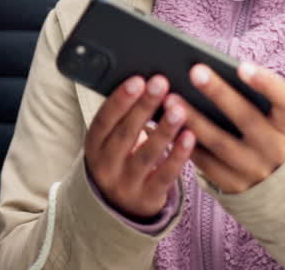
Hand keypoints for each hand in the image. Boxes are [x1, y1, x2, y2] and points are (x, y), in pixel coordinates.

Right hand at [84, 75, 194, 218]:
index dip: (120, 99)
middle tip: (161, 83)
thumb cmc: (121, 158)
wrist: (120, 206)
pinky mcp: (147, 198)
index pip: (104, 119)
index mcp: (94, 145)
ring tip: (178, 108)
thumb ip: (124, 118)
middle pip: (125, 134)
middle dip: (144, 107)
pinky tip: (190, 137)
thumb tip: (148, 83)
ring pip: (146, 155)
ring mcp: (126, 184)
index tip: (138, 79)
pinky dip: (178, 155)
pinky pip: (165, 175)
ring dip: (163, 130)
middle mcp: (105, 165)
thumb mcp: (111, 140)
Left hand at [174, 62, 284, 193]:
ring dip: (193, 119)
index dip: (266, 83)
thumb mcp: (267, 118)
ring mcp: (254, 169)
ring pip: (220, 142)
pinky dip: (185, 143)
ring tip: (170, 98)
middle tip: (195, 71)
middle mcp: (275, 148)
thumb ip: (247, 97)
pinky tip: (167, 125)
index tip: (241, 67)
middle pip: (247, 118)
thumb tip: (206, 70)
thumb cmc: (259, 133)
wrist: (273, 185)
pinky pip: (205, 163)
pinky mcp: (232, 185)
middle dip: (220, 94)